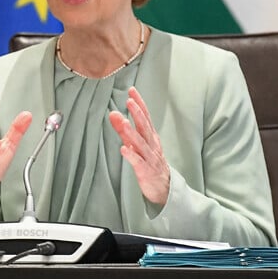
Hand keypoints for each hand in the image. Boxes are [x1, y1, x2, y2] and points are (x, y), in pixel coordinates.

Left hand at [109, 86, 170, 205]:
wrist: (164, 188)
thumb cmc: (149, 162)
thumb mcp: (136, 143)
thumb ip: (123, 129)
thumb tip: (113, 113)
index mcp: (150, 136)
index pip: (145, 117)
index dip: (139, 103)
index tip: (132, 90)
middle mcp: (151, 145)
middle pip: (145, 127)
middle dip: (138, 113)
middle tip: (130, 101)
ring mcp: (150, 157)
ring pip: (141, 144)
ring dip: (132, 132)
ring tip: (124, 122)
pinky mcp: (146, 170)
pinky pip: (138, 162)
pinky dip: (131, 155)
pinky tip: (123, 149)